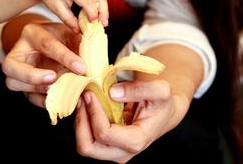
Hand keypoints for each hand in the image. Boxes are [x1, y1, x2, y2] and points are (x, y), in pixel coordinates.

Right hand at [2, 22, 81, 107]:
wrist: (49, 41)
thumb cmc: (60, 36)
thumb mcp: (70, 32)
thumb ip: (80, 40)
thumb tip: (96, 52)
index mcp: (32, 33)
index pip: (46, 44)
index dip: (64, 57)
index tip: (82, 68)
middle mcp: (18, 52)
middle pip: (11, 66)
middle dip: (32, 76)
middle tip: (53, 79)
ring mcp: (16, 71)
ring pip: (13, 83)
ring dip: (36, 90)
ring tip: (59, 93)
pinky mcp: (22, 85)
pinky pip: (27, 97)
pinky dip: (43, 102)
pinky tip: (59, 102)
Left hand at [37, 0, 107, 32]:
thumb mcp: (57, 9)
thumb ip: (69, 21)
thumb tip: (80, 31)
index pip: (88, 1)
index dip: (93, 14)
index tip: (93, 25)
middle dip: (103, 11)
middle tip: (103, 25)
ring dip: (103, 7)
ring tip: (102, 21)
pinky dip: (100, 2)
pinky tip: (98, 13)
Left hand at [74, 79, 189, 162]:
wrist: (163, 113)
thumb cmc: (161, 102)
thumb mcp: (160, 90)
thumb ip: (139, 89)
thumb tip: (112, 93)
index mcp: (136, 141)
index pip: (104, 133)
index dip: (94, 112)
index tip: (91, 93)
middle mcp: (122, 152)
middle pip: (88, 147)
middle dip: (81, 120)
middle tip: (83, 96)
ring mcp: (113, 152)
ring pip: (84, 145)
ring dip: (79, 121)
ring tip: (84, 99)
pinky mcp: (106, 146)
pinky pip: (85, 138)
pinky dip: (82, 121)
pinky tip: (87, 105)